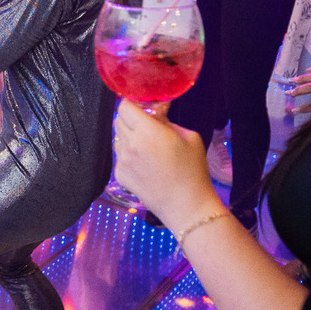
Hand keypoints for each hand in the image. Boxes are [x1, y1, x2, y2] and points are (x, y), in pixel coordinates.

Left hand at [113, 101, 220, 232]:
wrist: (186, 205)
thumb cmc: (192, 170)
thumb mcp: (189, 137)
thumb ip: (167, 120)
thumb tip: (156, 111)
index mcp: (147, 131)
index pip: (125, 106)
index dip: (132, 104)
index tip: (141, 106)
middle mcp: (130, 144)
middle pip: (119, 120)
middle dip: (131, 119)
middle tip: (146, 125)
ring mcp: (122, 160)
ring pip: (118, 138)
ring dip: (128, 136)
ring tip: (147, 147)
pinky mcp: (119, 175)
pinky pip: (119, 156)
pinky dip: (128, 154)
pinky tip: (145, 164)